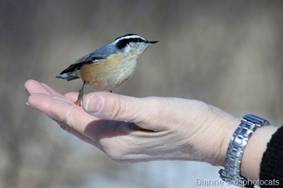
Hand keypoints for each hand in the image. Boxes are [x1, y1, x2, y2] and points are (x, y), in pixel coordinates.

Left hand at [25, 79, 238, 164]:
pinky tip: (84, 103)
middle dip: (53, 107)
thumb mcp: (155, 111)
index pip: (76, 121)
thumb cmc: (188, 122)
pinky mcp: (130, 138)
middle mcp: (115, 146)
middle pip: (76, 125)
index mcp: (117, 141)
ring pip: (86, 126)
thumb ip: (120, 107)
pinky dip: (87, 113)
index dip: (52, 105)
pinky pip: (100, 126)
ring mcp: (122, 144)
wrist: (210, 137)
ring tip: (51, 96)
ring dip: (68, 110)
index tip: (31, 92)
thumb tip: (88, 101)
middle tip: (33, 90)